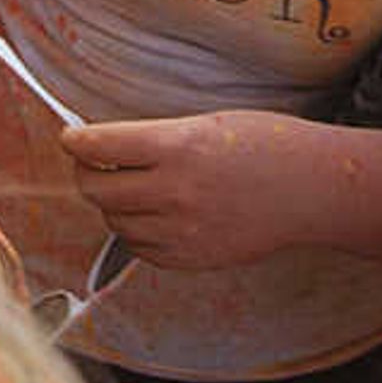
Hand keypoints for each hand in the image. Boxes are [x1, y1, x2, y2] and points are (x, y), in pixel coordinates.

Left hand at [57, 108, 338, 273]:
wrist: (310, 190)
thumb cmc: (264, 145)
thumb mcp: (208, 124)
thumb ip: (155, 138)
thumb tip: (101, 148)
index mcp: (178, 147)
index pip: (99, 146)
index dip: (76, 141)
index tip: (71, 137)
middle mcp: (174, 191)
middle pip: (96, 188)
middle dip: (87, 172)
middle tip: (93, 162)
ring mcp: (181, 230)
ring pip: (115, 220)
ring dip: (114, 203)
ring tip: (134, 186)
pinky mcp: (190, 259)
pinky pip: (140, 248)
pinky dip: (138, 231)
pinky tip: (157, 213)